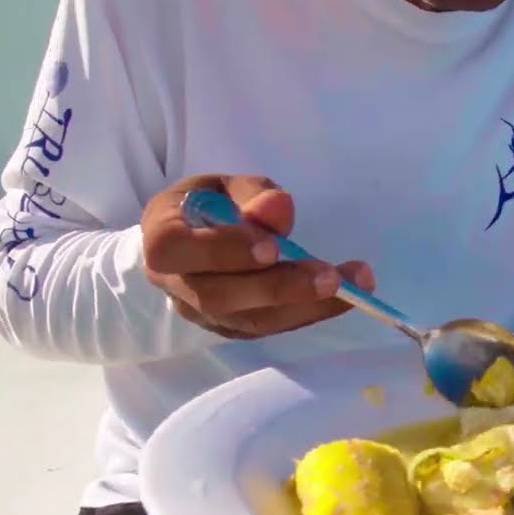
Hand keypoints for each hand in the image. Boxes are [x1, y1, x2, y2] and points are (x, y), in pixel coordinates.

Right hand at [140, 174, 374, 338]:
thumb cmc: (206, 208)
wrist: (191, 243)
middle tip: (330, 277)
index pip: (176, 250)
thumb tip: (277, 208)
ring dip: (306, 306)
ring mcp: (201, 314)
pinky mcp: (231, 329)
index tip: (271, 246)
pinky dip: (310, 313)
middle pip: (220, 296)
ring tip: (353, 286)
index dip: (223, 251)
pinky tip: (346, 296)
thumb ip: (250, 194)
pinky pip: (270, 327)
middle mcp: (174, 283)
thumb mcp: (223, 185)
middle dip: (278, 287)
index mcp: (160, 235)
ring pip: (250, 320)